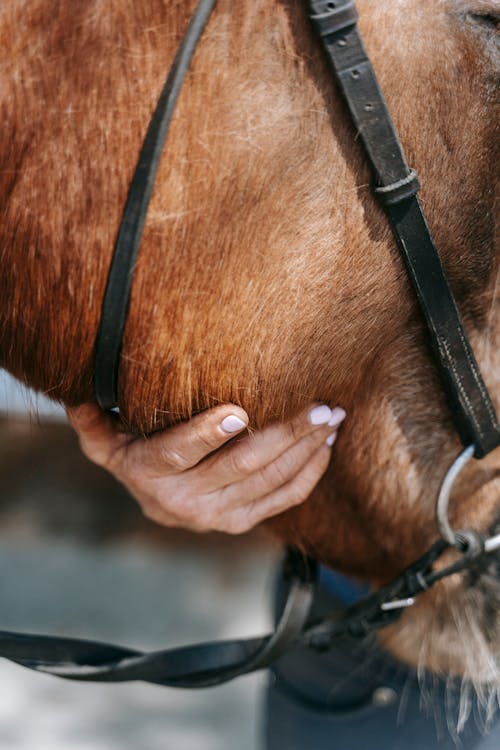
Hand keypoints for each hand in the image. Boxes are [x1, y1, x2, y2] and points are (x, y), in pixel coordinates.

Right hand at [66, 403, 345, 534]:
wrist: (155, 501)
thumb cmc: (132, 455)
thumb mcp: (104, 440)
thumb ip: (94, 420)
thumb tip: (77, 395)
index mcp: (149, 473)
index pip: (179, 452)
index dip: (208, 433)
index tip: (239, 411)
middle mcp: (184, 502)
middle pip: (241, 466)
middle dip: (285, 434)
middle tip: (320, 407)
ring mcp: (217, 517)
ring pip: (269, 481)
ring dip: (305, 449)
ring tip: (332, 418)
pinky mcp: (242, 522)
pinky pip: (283, 500)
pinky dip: (309, 473)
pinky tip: (327, 446)